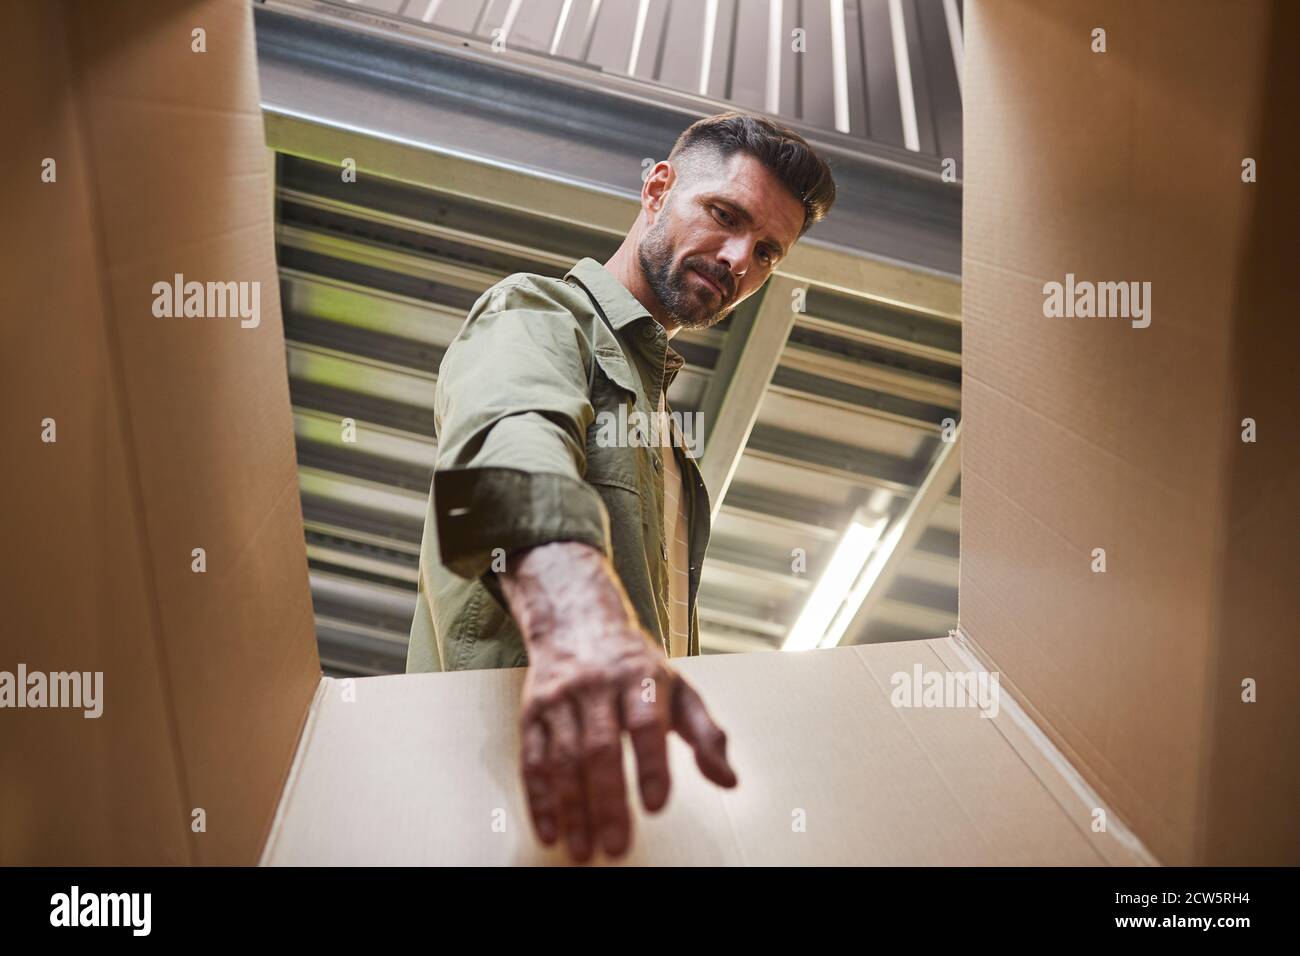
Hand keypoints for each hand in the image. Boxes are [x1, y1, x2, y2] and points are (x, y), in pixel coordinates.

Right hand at [500, 541, 736, 861]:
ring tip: (586, 849)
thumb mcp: (681, 690)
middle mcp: (596, 686)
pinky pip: (532, 760)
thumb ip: (707, 735)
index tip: (655, 805)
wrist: (577, 623)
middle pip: (599, 747)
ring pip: (563, 759)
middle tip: (617, 846)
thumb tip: (728, 781)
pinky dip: (539, 799)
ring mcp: (560, 699)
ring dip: (572, 809)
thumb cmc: (637, 667)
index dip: (650, 765)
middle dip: (607, 801)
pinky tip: (550, 831)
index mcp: (639, 680)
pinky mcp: (533, 713)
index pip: (645, 724)